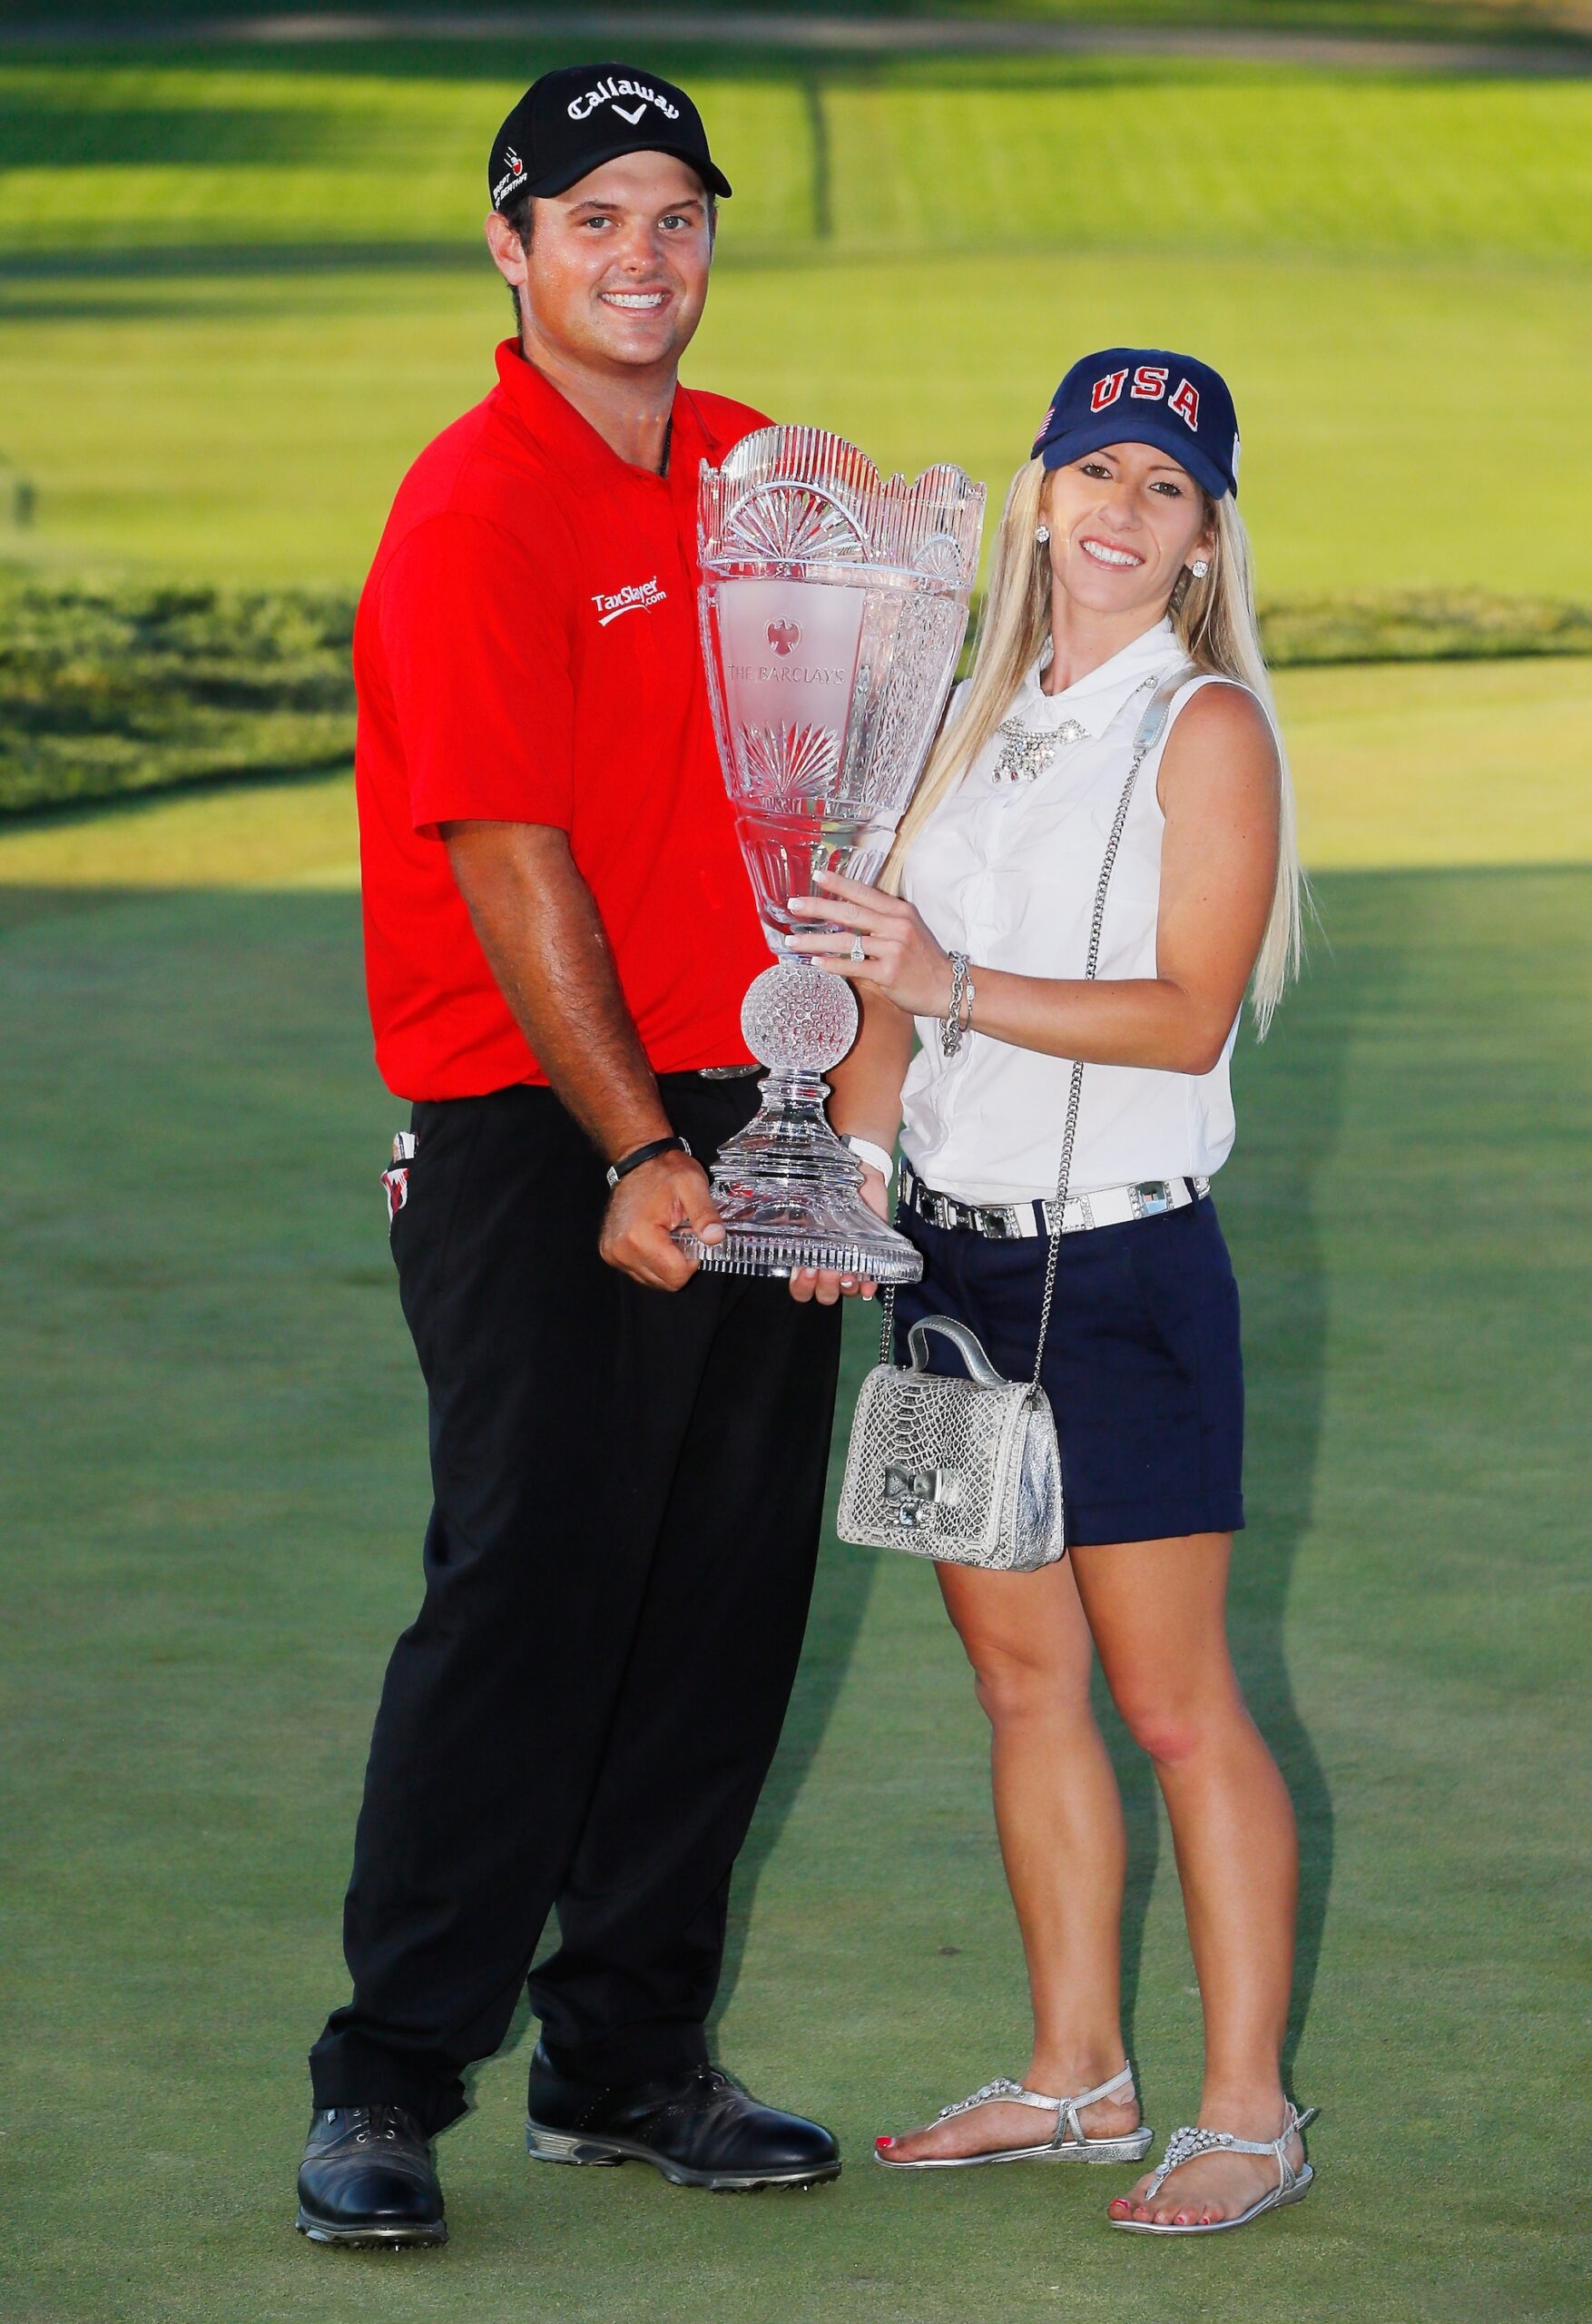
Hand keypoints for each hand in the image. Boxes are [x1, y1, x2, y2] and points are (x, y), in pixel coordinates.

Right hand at [599, 1151, 722, 1290]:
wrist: (637, 1161)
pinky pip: (640, 1272)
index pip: (676, 1276)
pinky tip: (654, 1236)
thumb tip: (715, 1238)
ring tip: (666, 1232)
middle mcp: (620, 1251)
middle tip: (679, 1232)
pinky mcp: (610, 1253)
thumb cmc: (665, 1171)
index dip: (692, 1260)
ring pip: (653, 1280)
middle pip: (665, 1282)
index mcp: (640, 1237)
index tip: (691, 1235)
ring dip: (665, 1261)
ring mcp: (613, 1254)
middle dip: (678, 1262)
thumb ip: (706, 1214)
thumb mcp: (693, 1186)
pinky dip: (652, 1259)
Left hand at [785, 870, 953, 1017]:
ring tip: (793, 941)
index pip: (864, 892)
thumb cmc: (923, 960)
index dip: (839, 883)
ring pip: (847, 940)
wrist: (947, 986)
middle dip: (818, 907)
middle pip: (850, 912)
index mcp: (899, 911)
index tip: (817, 875)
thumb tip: (848, 914)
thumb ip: (882, 919)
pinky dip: (832, 964)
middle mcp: (896, 926)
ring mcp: (893, 949)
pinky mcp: (889, 972)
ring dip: (815, 940)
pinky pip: (854, 965)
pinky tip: (815, 962)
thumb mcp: (908, 929)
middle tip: (793, 905)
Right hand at [787, 1164, 888, 1304]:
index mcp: (808, 1258)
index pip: (800, 1289)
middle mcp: (828, 1266)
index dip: (803, 1286)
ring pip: (846, 1292)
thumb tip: (774, 1224)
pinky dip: (868, 1285)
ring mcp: (850, 1265)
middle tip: (828, 1268)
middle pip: (824, 1295)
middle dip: (825, 1285)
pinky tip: (867, 1279)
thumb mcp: (803, 1206)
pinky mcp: (872, 1260)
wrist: (857, 1179)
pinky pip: (870, 1283)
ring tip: (847, 1271)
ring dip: (845, 1286)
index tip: (806, 1269)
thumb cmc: (826, 1193)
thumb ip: (786, 1219)